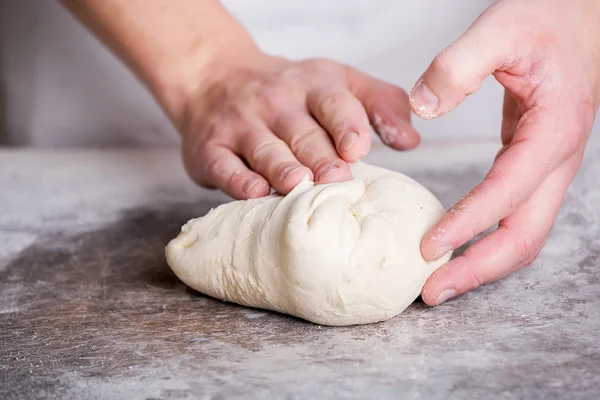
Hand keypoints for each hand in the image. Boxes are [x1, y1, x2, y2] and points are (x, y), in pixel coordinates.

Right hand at [180, 50, 418, 198]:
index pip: (333, 102)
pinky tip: (254, 193)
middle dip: (320, 158)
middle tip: (337, 179)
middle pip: (301, 133)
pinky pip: (225, 166)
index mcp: (312, 86)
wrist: (215, 78)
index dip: (347, 124)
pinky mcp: (212, 149)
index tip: (358, 148)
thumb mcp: (337, 82)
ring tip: (298, 186)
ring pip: (265, 150)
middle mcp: (275, 102)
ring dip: (282, 168)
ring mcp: (241, 125)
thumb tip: (411, 140)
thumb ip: (379, 104)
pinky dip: (238, 181)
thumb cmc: (289, 92)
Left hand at [410, 0, 599, 304]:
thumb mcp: (500, 28)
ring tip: (438, 282)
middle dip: (479, 269)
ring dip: (482, 263)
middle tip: (432, 292)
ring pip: (522, 233)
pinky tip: (453, 244)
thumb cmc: (547, 19)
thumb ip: (458, 65)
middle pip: (525, 236)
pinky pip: (511, 215)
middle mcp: (556, 159)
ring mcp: (547, 167)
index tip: (428, 246)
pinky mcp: (531, 164)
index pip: (507, 192)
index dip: (468, 223)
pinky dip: (484, 238)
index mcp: (553, 131)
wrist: (579, 17)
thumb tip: (420, 110)